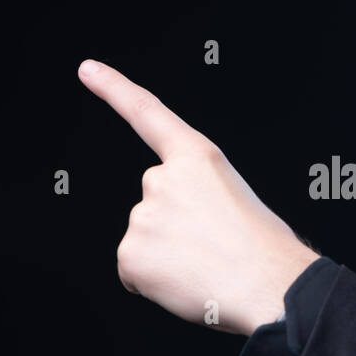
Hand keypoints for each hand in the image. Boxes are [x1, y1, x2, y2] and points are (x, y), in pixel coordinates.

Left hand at [78, 59, 319, 334]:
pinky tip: (185, 285)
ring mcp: (142, 216)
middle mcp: (161, 178)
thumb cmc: (265, 250)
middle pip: (155, 203)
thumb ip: (196, 197)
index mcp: (197, 158)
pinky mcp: (130, 254)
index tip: (87, 69)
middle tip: (213, 247)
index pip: (147, 114)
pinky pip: (135, 272)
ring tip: (206, 268)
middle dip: (176, 227)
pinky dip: (155, 283)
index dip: (114, 89)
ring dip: (169, 257)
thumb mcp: (236, 200)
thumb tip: (174, 233)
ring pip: (147, 241)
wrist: (268, 286)